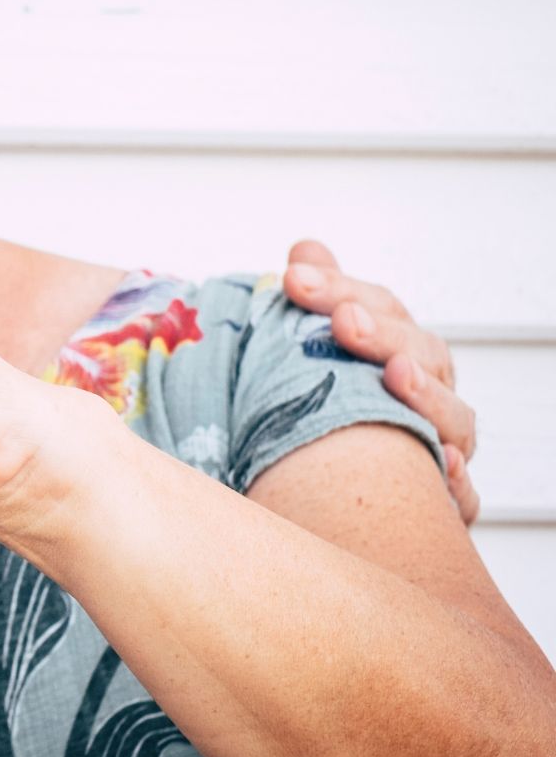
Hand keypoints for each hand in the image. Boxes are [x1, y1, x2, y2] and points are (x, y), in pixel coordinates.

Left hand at [283, 241, 479, 522]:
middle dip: (383, 334)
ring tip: (397, 375)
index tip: (294, 277)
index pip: (379, 310)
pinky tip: (442, 464)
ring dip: (427, 395)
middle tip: (342, 321)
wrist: (330, 503)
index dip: (341, 290)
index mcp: (396, 355)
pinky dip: (456, 482)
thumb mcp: (310, 360)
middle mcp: (427, 398)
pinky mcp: (445, 505)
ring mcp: (441, 448)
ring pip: (453, 419)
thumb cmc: (326, 418)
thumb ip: (316, 303)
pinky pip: (462, 496)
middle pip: (421, 354)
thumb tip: (306, 250)